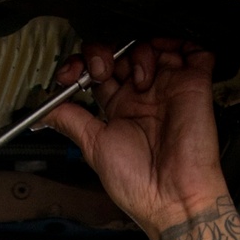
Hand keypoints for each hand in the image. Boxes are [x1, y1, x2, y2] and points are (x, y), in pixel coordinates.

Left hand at [43, 40, 225, 238]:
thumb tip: (44, 111)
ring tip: (139, 78)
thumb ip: (71, 120)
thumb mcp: (93, 146)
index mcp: (119, 110)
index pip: (99, 72)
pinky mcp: (195, 84)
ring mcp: (169, 89)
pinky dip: (179, 43)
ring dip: (138, 51)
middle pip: (122, 53)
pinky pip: (195, 50)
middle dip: (105, 52)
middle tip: (101, 70)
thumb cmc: (138, 183)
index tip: (71, 73)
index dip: (83, 64)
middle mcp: (144, 97)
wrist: (171, 196)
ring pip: (152, 45)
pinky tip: (164, 59)